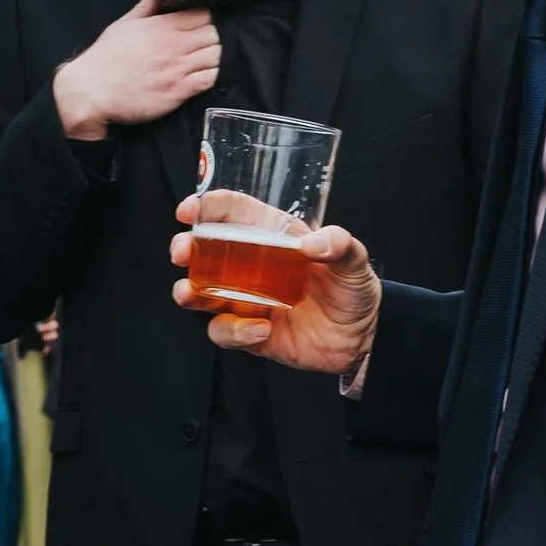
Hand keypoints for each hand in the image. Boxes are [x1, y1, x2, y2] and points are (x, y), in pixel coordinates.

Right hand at [52, 0, 221, 139]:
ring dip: (211, 59)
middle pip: (212, 34)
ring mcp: (175, 70)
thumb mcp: (124, 25)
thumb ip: (146, 6)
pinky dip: (208, 78)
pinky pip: (208, 80)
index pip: (203, 14)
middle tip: (198, 46)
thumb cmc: (105, 58)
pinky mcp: (177, 92)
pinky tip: (197, 78)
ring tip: (199, 62)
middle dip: (209, 39)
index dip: (203, 19)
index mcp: (160, 27)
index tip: (196, 27)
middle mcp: (171, 46)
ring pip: (214, 56)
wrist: (90, 91)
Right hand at [171, 204, 381, 372]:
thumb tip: (312, 244)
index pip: (232, 212)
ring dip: (190, 293)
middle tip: (182, 252)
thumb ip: (339, 245)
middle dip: (186, 249)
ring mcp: (246, 300)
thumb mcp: (354, 260)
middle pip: (204, 252)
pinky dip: (235, 332)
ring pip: (201, 294)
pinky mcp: (248, 333)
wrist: (362, 338)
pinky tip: (260, 330)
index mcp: (271, 237)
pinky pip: (225, 331)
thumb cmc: (353, 289)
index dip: (206, 207)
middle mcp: (251, 266)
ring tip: (189, 294)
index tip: (188, 211)